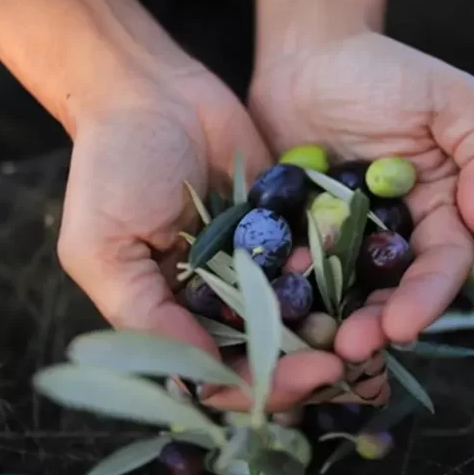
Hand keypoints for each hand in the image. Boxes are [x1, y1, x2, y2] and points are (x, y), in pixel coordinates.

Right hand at [0, 0, 346, 412]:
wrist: (150, 89)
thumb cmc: (111, 168)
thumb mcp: (105, 249)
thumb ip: (147, 315)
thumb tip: (202, 377)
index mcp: (168, 318)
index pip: (218, 376)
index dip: (262, 386)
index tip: (308, 376)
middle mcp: (213, 301)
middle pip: (266, 355)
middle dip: (305, 365)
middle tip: (347, 362)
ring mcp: (252, 266)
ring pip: (299, 315)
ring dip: (331, 327)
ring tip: (368, 331)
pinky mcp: (283, 228)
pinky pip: (316, 259)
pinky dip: (338, 271)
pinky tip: (366, 278)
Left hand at [248, 31, 473, 370]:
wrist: (307, 53)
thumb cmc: (385, 69)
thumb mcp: (452, 99)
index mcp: (440, 212)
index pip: (441, 265)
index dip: (426, 299)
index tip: (402, 326)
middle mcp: (394, 237)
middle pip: (391, 293)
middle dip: (376, 326)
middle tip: (349, 349)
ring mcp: (341, 242)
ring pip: (342, 296)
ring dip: (330, 325)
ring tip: (312, 347)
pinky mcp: (294, 238)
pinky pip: (290, 274)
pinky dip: (284, 295)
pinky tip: (269, 312)